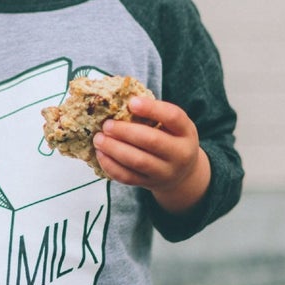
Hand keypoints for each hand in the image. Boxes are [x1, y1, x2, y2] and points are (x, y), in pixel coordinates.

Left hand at [92, 97, 210, 213]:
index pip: (172, 117)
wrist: (182, 174)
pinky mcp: (150, 183)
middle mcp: (180, 153)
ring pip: (138, 161)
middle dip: (125, 131)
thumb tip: (120, 100)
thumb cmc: (171, 139)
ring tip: (98, 139)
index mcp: (186, 132)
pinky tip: (101, 154)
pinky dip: (111, 165)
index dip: (152, 108)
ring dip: (114, 149)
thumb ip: (153, 113)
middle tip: (106, 125)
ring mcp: (165, 172)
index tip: (131, 102)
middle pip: (152, 141)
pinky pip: (128, 177)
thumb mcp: (172, 125)